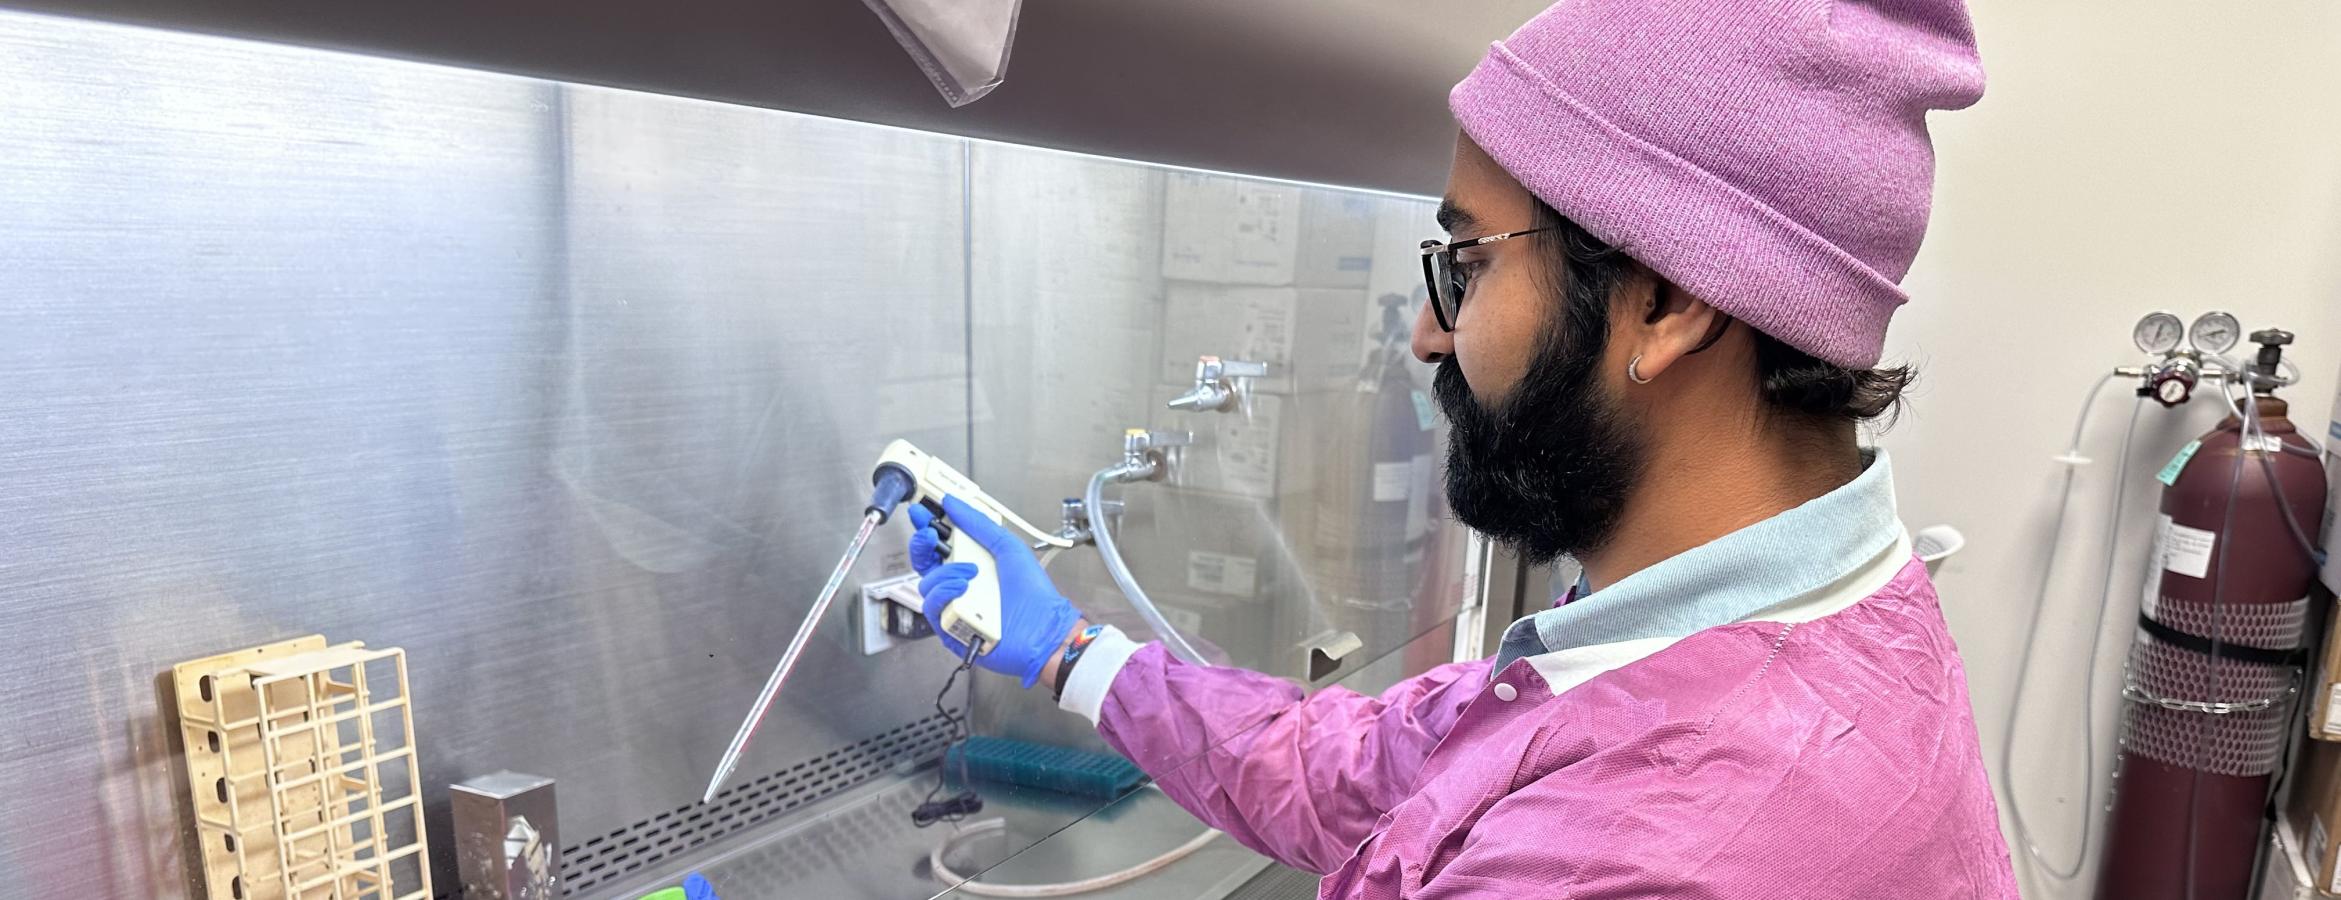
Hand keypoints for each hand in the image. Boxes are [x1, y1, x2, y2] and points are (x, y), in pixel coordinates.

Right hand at [913, 495, 1083, 688]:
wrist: (1043, 625)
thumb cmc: (1032, 592)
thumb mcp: (1007, 546)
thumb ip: (978, 523)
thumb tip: (953, 503)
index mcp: (971, 563)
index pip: (940, 545)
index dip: (927, 528)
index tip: (921, 512)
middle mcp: (960, 584)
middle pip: (924, 564)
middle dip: (921, 545)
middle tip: (929, 535)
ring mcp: (955, 605)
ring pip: (927, 585)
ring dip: (945, 573)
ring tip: (970, 572)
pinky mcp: (952, 627)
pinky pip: (933, 607)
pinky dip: (945, 593)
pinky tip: (963, 589)